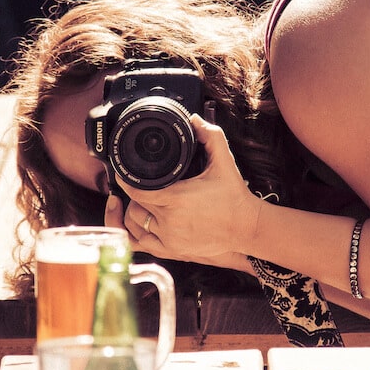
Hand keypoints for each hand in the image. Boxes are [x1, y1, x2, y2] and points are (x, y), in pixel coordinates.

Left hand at [116, 114, 261, 264]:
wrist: (247, 227)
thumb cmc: (234, 196)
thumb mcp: (224, 162)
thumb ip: (210, 136)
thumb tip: (194, 119)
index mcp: (176, 198)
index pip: (137, 190)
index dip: (125, 180)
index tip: (122, 173)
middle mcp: (169, 221)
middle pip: (134, 206)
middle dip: (131, 194)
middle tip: (133, 183)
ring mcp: (169, 238)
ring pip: (135, 225)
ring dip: (132, 213)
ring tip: (135, 201)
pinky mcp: (173, 250)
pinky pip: (141, 244)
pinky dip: (134, 233)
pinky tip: (136, 223)